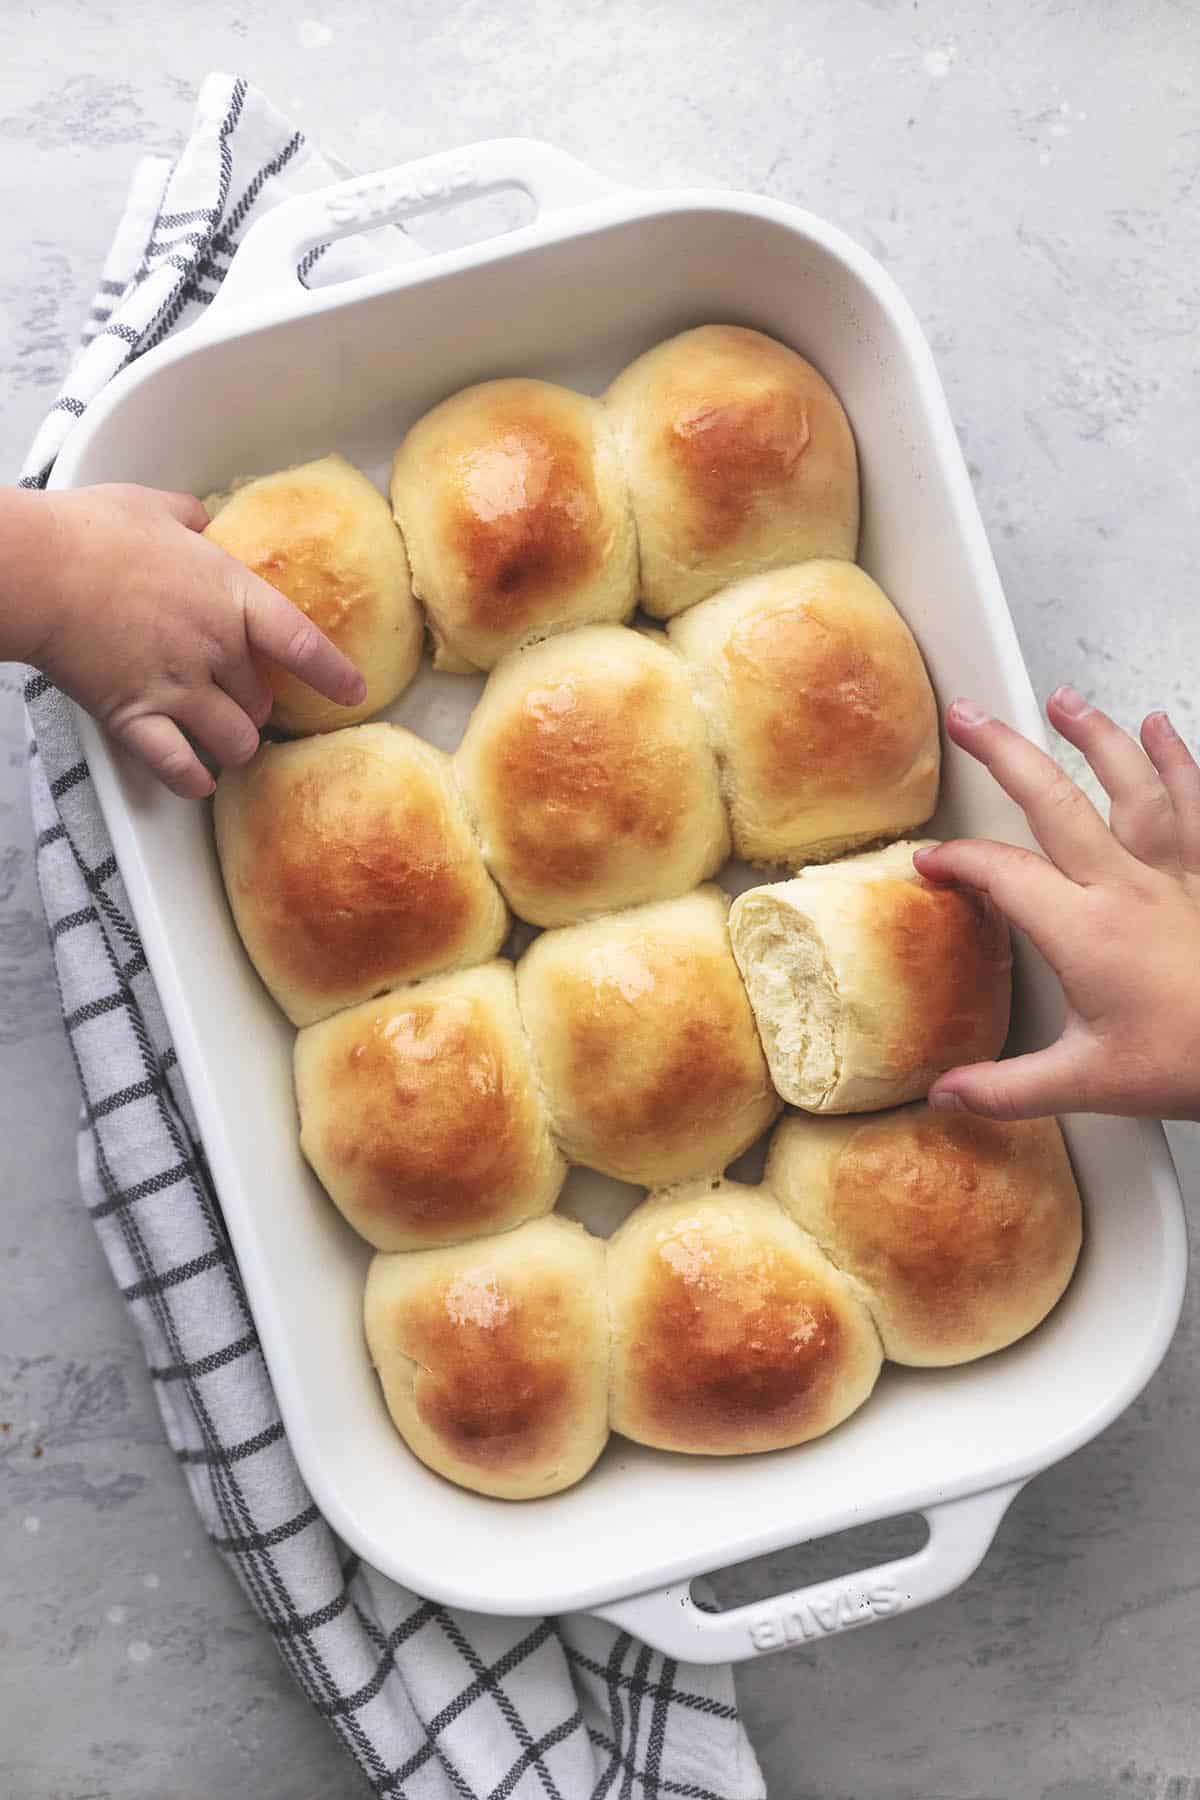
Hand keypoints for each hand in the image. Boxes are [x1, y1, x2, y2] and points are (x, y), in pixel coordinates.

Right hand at [8, 484, 366, 797]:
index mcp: (231, 595)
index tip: (355, 692)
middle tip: (241, 701)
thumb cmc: (92, 531)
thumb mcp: (155, 506)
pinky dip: (193, 780)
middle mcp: (215, 648)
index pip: (303, 643)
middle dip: (258, 706)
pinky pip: (180, 767)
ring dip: (235, 744)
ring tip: (224, 740)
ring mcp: (178, 687)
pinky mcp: (135, 716)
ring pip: (236, 740)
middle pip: (263, 700)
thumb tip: (204, 518)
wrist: (39, 569)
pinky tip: (199, 780)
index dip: (334, 674)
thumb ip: (191, 517)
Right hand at [913, 687, 1199, 1120]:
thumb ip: (1008, 1089)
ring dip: (1093, 737)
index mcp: (1084, 931)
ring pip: (1130, 785)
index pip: (1002, 873)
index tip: (930, 861)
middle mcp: (1127, 887)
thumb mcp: (1089, 1084)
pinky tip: (1161, 729)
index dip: (957, 860)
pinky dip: (1179, 762)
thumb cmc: (1191, 1061)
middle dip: (1005, 753)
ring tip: (1063, 701)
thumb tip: (947, 1094)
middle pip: (1055, 801)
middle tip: (970, 717)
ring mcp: (1176, 874)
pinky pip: (1195, 805)